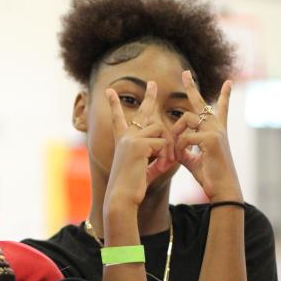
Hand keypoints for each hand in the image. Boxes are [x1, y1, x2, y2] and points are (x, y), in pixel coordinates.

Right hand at [104, 81, 175, 210]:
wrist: (122, 197)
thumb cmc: (132, 187)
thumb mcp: (146, 168)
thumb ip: (157, 158)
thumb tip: (171, 152)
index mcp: (123, 141)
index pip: (118, 119)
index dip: (114, 104)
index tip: (109, 91)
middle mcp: (125, 137)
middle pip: (142, 113)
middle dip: (148, 96)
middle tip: (152, 83)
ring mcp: (131, 139)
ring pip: (160, 131)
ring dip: (166, 147)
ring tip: (162, 165)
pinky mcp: (138, 144)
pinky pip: (161, 143)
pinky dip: (165, 156)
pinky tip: (159, 167)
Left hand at [172, 71, 242, 201]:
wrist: (221, 188)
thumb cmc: (210, 176)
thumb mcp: (193, 160)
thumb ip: (185, 149)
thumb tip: (175, 146)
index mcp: (216, 131)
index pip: (220, 109)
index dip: (224, 96)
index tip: (229, 82)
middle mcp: (217, 128)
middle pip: (201, 103)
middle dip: (192, 87)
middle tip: (185, 73)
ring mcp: (215, 131)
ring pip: (186, 119)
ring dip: (175, 132)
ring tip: (175, 150)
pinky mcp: (211, 139)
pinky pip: (185, 137)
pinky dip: (178, 148)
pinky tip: (180, 158)